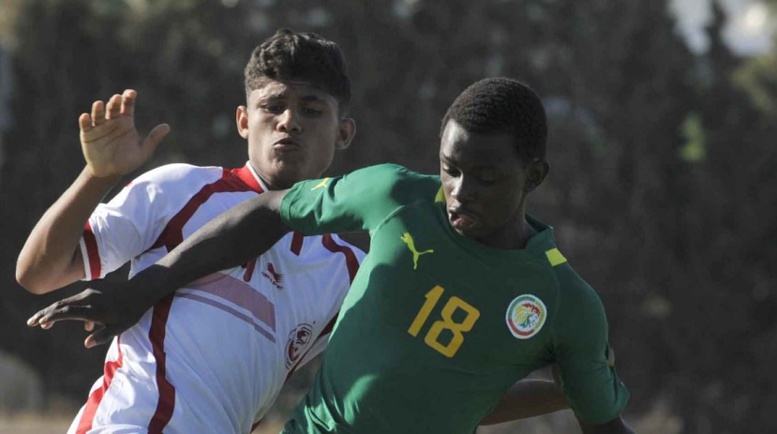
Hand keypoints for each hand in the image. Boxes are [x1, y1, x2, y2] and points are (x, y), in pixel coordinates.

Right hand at [26, 282, 147, 347]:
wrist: (139, 291)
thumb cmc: (130, 313)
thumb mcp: (119, 328)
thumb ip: (103, 336)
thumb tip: (86, 343)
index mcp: (94, 310)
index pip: (67, 312)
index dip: (52, 317)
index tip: (39, 323)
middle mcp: (89, 298)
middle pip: (61, 305)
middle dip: (45, 313)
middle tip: (31, 322)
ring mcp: (90, 291)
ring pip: (67, 301)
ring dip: (54, 311)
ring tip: (44, 322)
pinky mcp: (92, 288)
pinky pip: (76, 299)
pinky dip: (68, 307)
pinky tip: (72, 320)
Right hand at [80, 89, 169, 177]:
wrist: (110, 172)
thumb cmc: (128, 160)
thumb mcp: (143, 152)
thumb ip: (153, 139)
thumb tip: (167, 126)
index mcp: (126, 122)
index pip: (127, 106)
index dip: (129, 98)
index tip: (132, 93)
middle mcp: (112, 121)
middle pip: (113, 108)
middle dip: (115, 102)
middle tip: (117, 98)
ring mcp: (99, 127)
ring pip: (98, 114)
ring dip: (98, 109)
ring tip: (99, 104)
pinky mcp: (87, 134)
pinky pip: (85, 126)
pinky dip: (85, 120)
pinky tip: (86, 117)